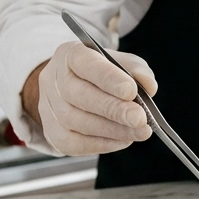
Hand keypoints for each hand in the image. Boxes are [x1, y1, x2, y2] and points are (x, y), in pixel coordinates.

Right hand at [37, 41, 156, 155]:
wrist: (68, 89)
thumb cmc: (99, 73)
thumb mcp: (120, 61)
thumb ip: (136, 69)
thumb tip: (149, 86)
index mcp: (70, 55)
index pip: (87, 64)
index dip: (109, 78)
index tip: (131, 91)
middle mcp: (54, 80)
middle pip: (80, 96)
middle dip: (114, 109)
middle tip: (140, 118)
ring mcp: (49, 108)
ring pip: (79, 122)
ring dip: (114, 130)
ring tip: (139, 131)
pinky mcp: (53, 134)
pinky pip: (76, 144)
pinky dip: (103, 144)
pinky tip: (123, 139)